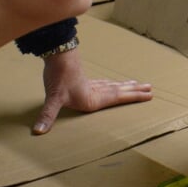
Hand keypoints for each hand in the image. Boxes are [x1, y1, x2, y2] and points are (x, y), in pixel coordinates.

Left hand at [32, 46, 152, 134]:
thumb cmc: (57, 77)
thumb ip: (48, 115)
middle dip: (135, 91)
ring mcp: (91, 84)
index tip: (149, 95)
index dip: (134, 97)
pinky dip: (112, 84)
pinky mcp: (85, 79)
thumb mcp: (53, 98)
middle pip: (119, 91)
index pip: (119, 98)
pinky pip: (104, 83)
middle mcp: (96, 91)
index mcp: (93, 99)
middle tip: (150, 88)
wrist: (56, 54)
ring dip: (125, 86)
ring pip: (112, 86)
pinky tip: (111, 84)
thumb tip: (37, 132)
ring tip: (137, 84)